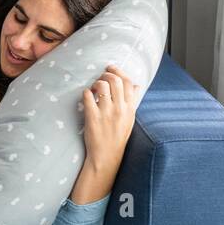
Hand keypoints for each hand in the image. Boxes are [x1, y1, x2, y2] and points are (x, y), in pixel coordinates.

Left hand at [72, 64, 142, 202]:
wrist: (107, 156)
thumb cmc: (117, 137)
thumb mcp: (130, 119)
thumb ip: (132, 102)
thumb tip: (137, 85)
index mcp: (130, 108)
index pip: (129, 83)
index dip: (119, 72)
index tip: (111, 68)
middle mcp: (120, 109)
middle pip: (115, 81)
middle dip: (106, 74)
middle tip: (100, 77)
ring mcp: (106, 113)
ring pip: (102, 85)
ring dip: (96, 83)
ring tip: (93, 89)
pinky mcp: (93, 117)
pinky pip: (88, 97)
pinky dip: (86, 93)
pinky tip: (86, 97)